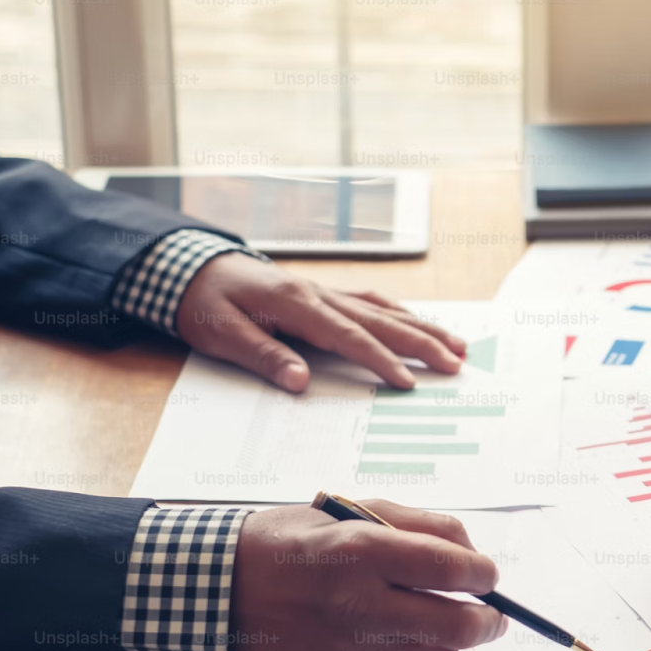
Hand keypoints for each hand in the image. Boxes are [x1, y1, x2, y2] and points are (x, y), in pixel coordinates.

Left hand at [177, 252, 466, 391]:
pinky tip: (416, 323)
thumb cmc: (204, 303)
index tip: (410, 383)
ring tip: (457, 345)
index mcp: (296, 304)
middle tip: (458, 362)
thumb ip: (263, 356)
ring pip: (384, 309)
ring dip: (422, 327)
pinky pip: (371, 302)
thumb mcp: (222, 334)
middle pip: (381, 320)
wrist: (192, 267)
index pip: (350, 337)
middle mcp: (319, 294)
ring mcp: (325, 291)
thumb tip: (300, 382)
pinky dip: (399, 313)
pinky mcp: (323, 294)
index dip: (381, 360)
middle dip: (423, 342)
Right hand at [229, 501, 506, 650]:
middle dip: (487, 621)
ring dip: (443, 644)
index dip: (483, 575)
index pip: (451, 569)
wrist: (222, 589)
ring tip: (423, 626)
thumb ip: (421, 526)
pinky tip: (385, 650)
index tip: (487, 577)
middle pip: (457, 627)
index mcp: (361, 551)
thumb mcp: (353, 512)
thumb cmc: (293, 545)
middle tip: (489, 616)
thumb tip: (472, 556)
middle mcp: (355, 605)